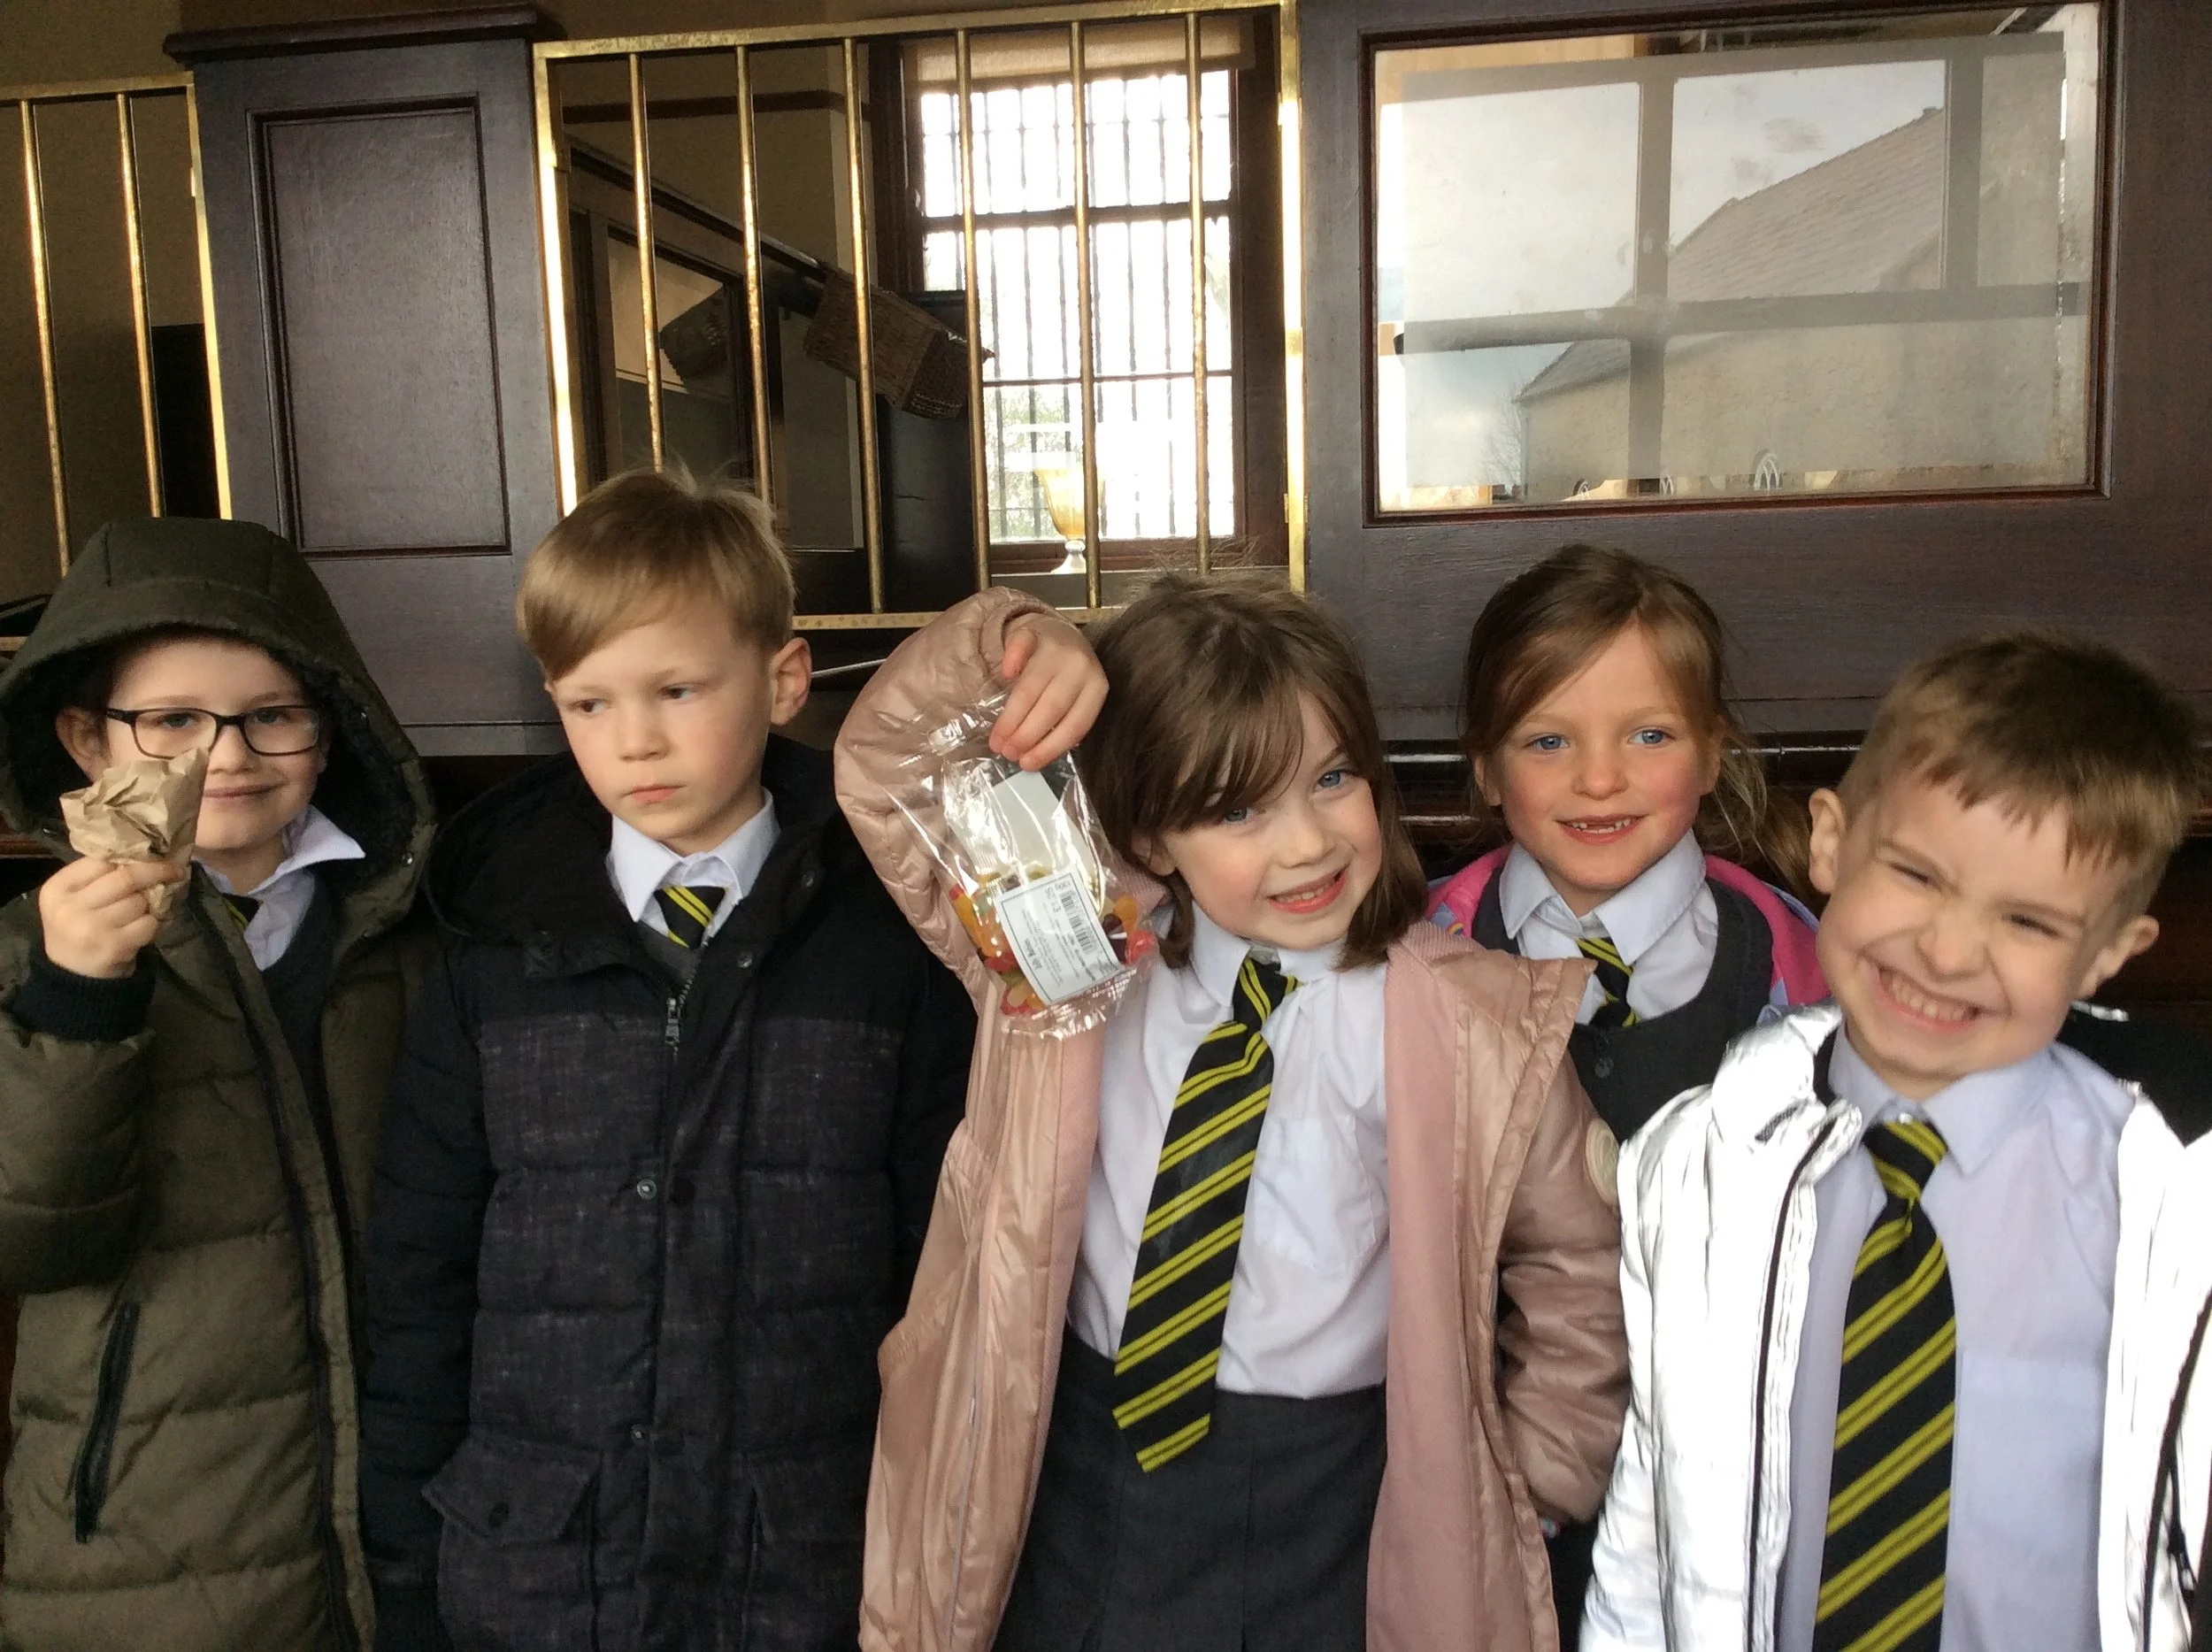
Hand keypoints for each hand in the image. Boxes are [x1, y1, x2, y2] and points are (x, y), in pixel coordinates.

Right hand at [38, 858, 183, 979]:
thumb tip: (144, 854)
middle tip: (174, 870)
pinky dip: (152, 923)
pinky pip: (149, 923)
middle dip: (155, 872)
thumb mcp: (75, 898)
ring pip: (139, 901)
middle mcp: (71, 907)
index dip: (130, 857)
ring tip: (141, 910)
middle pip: (125, 878)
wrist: (72, 972)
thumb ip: (98, 876)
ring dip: (149, 904)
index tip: (152, 853)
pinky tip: (141, 928)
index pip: (101, 861)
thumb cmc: (79, 926)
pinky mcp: (114, 946)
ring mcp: (92, 928)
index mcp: (58, 888)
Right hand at [992, 613, 1107, 770]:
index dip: (1049, 748)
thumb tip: (1031, 756)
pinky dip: (1012, 661)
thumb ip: (1061, 722)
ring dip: (1011, 717)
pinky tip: (1006, 675)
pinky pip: (1021, 646)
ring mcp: (1057, 648)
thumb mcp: (1076, 699)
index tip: (1026, 764)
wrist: (1062, 634)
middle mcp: (1081, 667)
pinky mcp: (1034, 632)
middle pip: (1052, 708)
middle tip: (1007, 752)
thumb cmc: (1067, 676)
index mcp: (1096, 688)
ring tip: (997, 739)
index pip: (1075, 724)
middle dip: (1026, 735)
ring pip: (1032, 687)